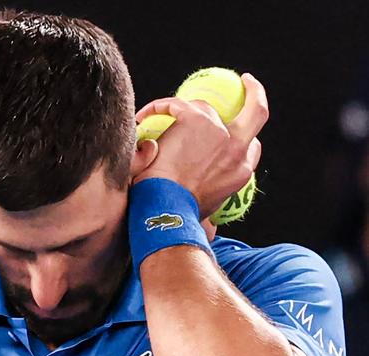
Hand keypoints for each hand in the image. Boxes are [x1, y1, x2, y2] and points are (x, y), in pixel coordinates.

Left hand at [132, 73, 266, 217]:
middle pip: (257, 111)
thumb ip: (209, 207)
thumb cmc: (176, 215)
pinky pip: (175, 104)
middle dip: (255, 93)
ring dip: (182, 107)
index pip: (250, 145)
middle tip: (244, 83)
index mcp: (242, 172)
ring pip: (204, 106)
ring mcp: (221, 132)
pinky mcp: (198, 120)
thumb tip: (210, 226)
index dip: (237, 136)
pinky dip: (159, 107)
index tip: (223, 132)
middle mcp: (238, 149)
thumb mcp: (205, 214)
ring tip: (160, 115)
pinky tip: (144, 117)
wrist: (165, 210)